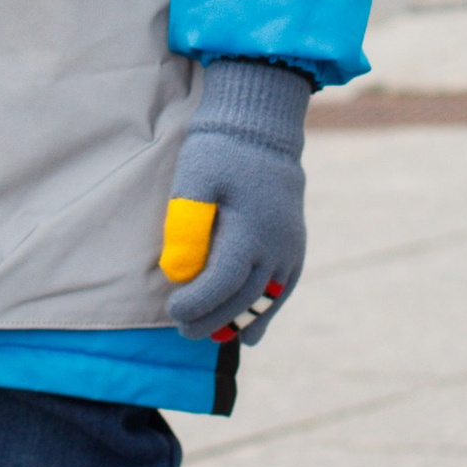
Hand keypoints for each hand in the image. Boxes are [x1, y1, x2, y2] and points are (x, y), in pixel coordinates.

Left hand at [162, 60, 311, 347]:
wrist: (262, 130)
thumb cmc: (220, 152)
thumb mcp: (193, 177)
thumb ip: (185, 223)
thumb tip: (177, 272)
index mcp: (250, 231)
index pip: (222, 284)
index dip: (196, 303)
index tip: (171, 310)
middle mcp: (277, 247)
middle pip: (243, 299)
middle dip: (211, 320)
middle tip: (182, 329)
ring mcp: (290, 250)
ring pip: (266, 300)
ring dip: (238, 323)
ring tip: (209, 336)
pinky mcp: (295, 248)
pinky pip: (282, 290)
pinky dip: (265, 313)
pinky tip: (250, 334)